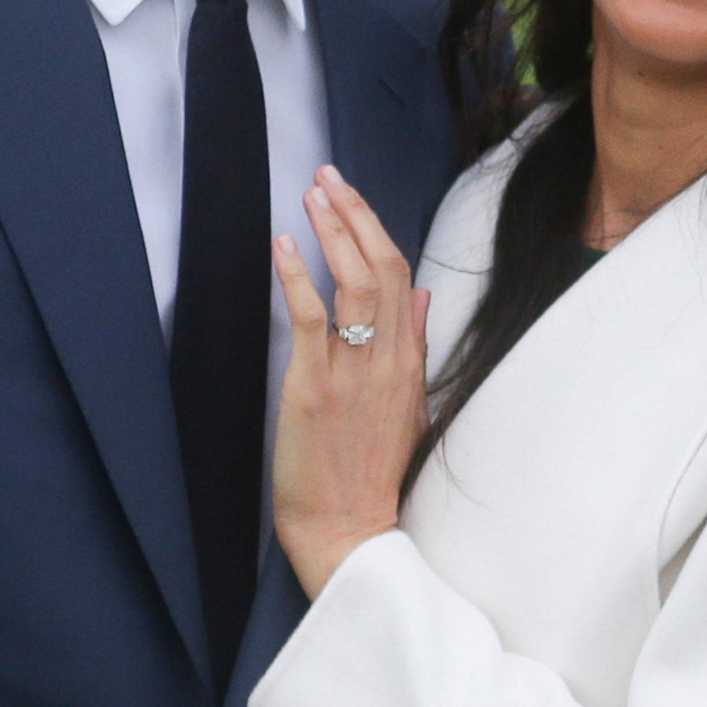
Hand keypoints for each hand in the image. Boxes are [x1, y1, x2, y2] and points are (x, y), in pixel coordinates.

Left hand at [270, 165, 432, 599]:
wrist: (351, 530)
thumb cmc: (371, 475)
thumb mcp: (410, 406)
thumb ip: (414, 347)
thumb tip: (422, 296)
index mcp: (410, 362)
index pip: (403, 276)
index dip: (376, 228)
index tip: (352, 196)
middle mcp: (389, 360)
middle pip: (383, 267)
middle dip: (354, 213)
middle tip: (328, 175)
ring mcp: (354, 372)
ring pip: (355, 282)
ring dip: (332, 230)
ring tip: (312, 193)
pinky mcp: (316, 387)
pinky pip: (312, 319)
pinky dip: (299, 276)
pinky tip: (284, 243)